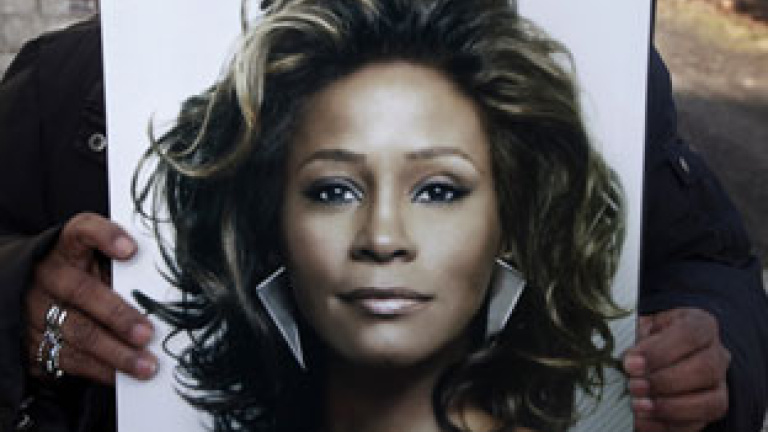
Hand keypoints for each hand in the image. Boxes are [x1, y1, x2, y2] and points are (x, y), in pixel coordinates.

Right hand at [25, 213, 156, 384]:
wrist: (28, 295)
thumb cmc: (80, 274)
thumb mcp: (94, 259)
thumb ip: (122, 266)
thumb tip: (170, 284)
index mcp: (67, 247)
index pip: (82, 230)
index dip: (105, 237)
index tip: (130, 250)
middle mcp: (51, 275)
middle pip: (83, 292)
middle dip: (118, 315)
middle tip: (147, 333)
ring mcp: (39, 309)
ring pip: (79, 332)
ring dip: (116, 353)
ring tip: (146, 365)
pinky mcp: (36, 342)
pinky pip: (70, 359)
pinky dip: (102, 370)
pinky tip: (123, 375)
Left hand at [624, 308, 729, 431]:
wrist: (656, 353)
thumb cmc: (650, 337)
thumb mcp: (642, 328)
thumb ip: (638, 341)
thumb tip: (629, 360)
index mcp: (701, 325)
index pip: (690, 335)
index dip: (659, 352)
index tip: (630, 363)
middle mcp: (717, 354)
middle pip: (705, 369)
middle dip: (664, 381)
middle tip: (633, 386)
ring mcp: (719, 384)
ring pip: (711, 402)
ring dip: (670, 407)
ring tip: (638, 405)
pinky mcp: (711, 409)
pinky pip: (699, 424)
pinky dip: (669, 424)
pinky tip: (644, 421)